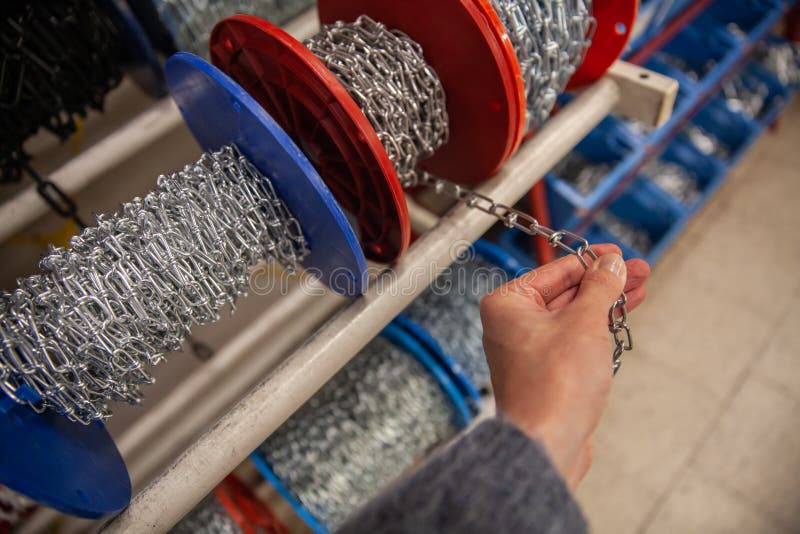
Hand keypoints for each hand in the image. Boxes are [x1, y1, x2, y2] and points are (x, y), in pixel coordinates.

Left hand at [480, 244, 649, 487]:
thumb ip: (599, 288)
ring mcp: (527, 350)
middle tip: (639, 271)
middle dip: (604, 282)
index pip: (555, 270)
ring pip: (571, 317)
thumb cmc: (555, 385)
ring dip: (604, 304)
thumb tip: (611, 264)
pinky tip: (619, 319)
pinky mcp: (545, 372)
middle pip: (564, 292)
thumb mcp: (585, 323)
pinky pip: (572, 341)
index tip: (619, 254)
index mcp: (507, 304)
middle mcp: (511, 325)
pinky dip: (596, 330)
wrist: (547, 444)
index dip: (592, 260)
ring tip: (639, 292)